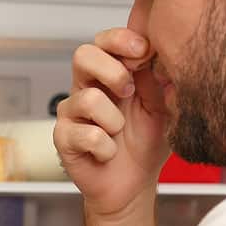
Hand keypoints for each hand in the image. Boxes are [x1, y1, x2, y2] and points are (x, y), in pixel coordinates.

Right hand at [54, 28, 170, 218]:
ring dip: (113, 120)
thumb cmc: (145, 144)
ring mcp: (72, 112)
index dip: (121, 40)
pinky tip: (108, 153)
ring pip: (88, 98)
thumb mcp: (162, 107)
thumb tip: (160, 53)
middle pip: (83, 55)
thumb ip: (159, 79)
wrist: (133, 185)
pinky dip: (106, 148)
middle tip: (129, 91)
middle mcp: (87, 87)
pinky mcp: (63, 138)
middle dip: (112, 71)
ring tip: (119, 132)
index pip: (105, 41)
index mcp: (109, 74)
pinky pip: (87, 135)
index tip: (144, 52)